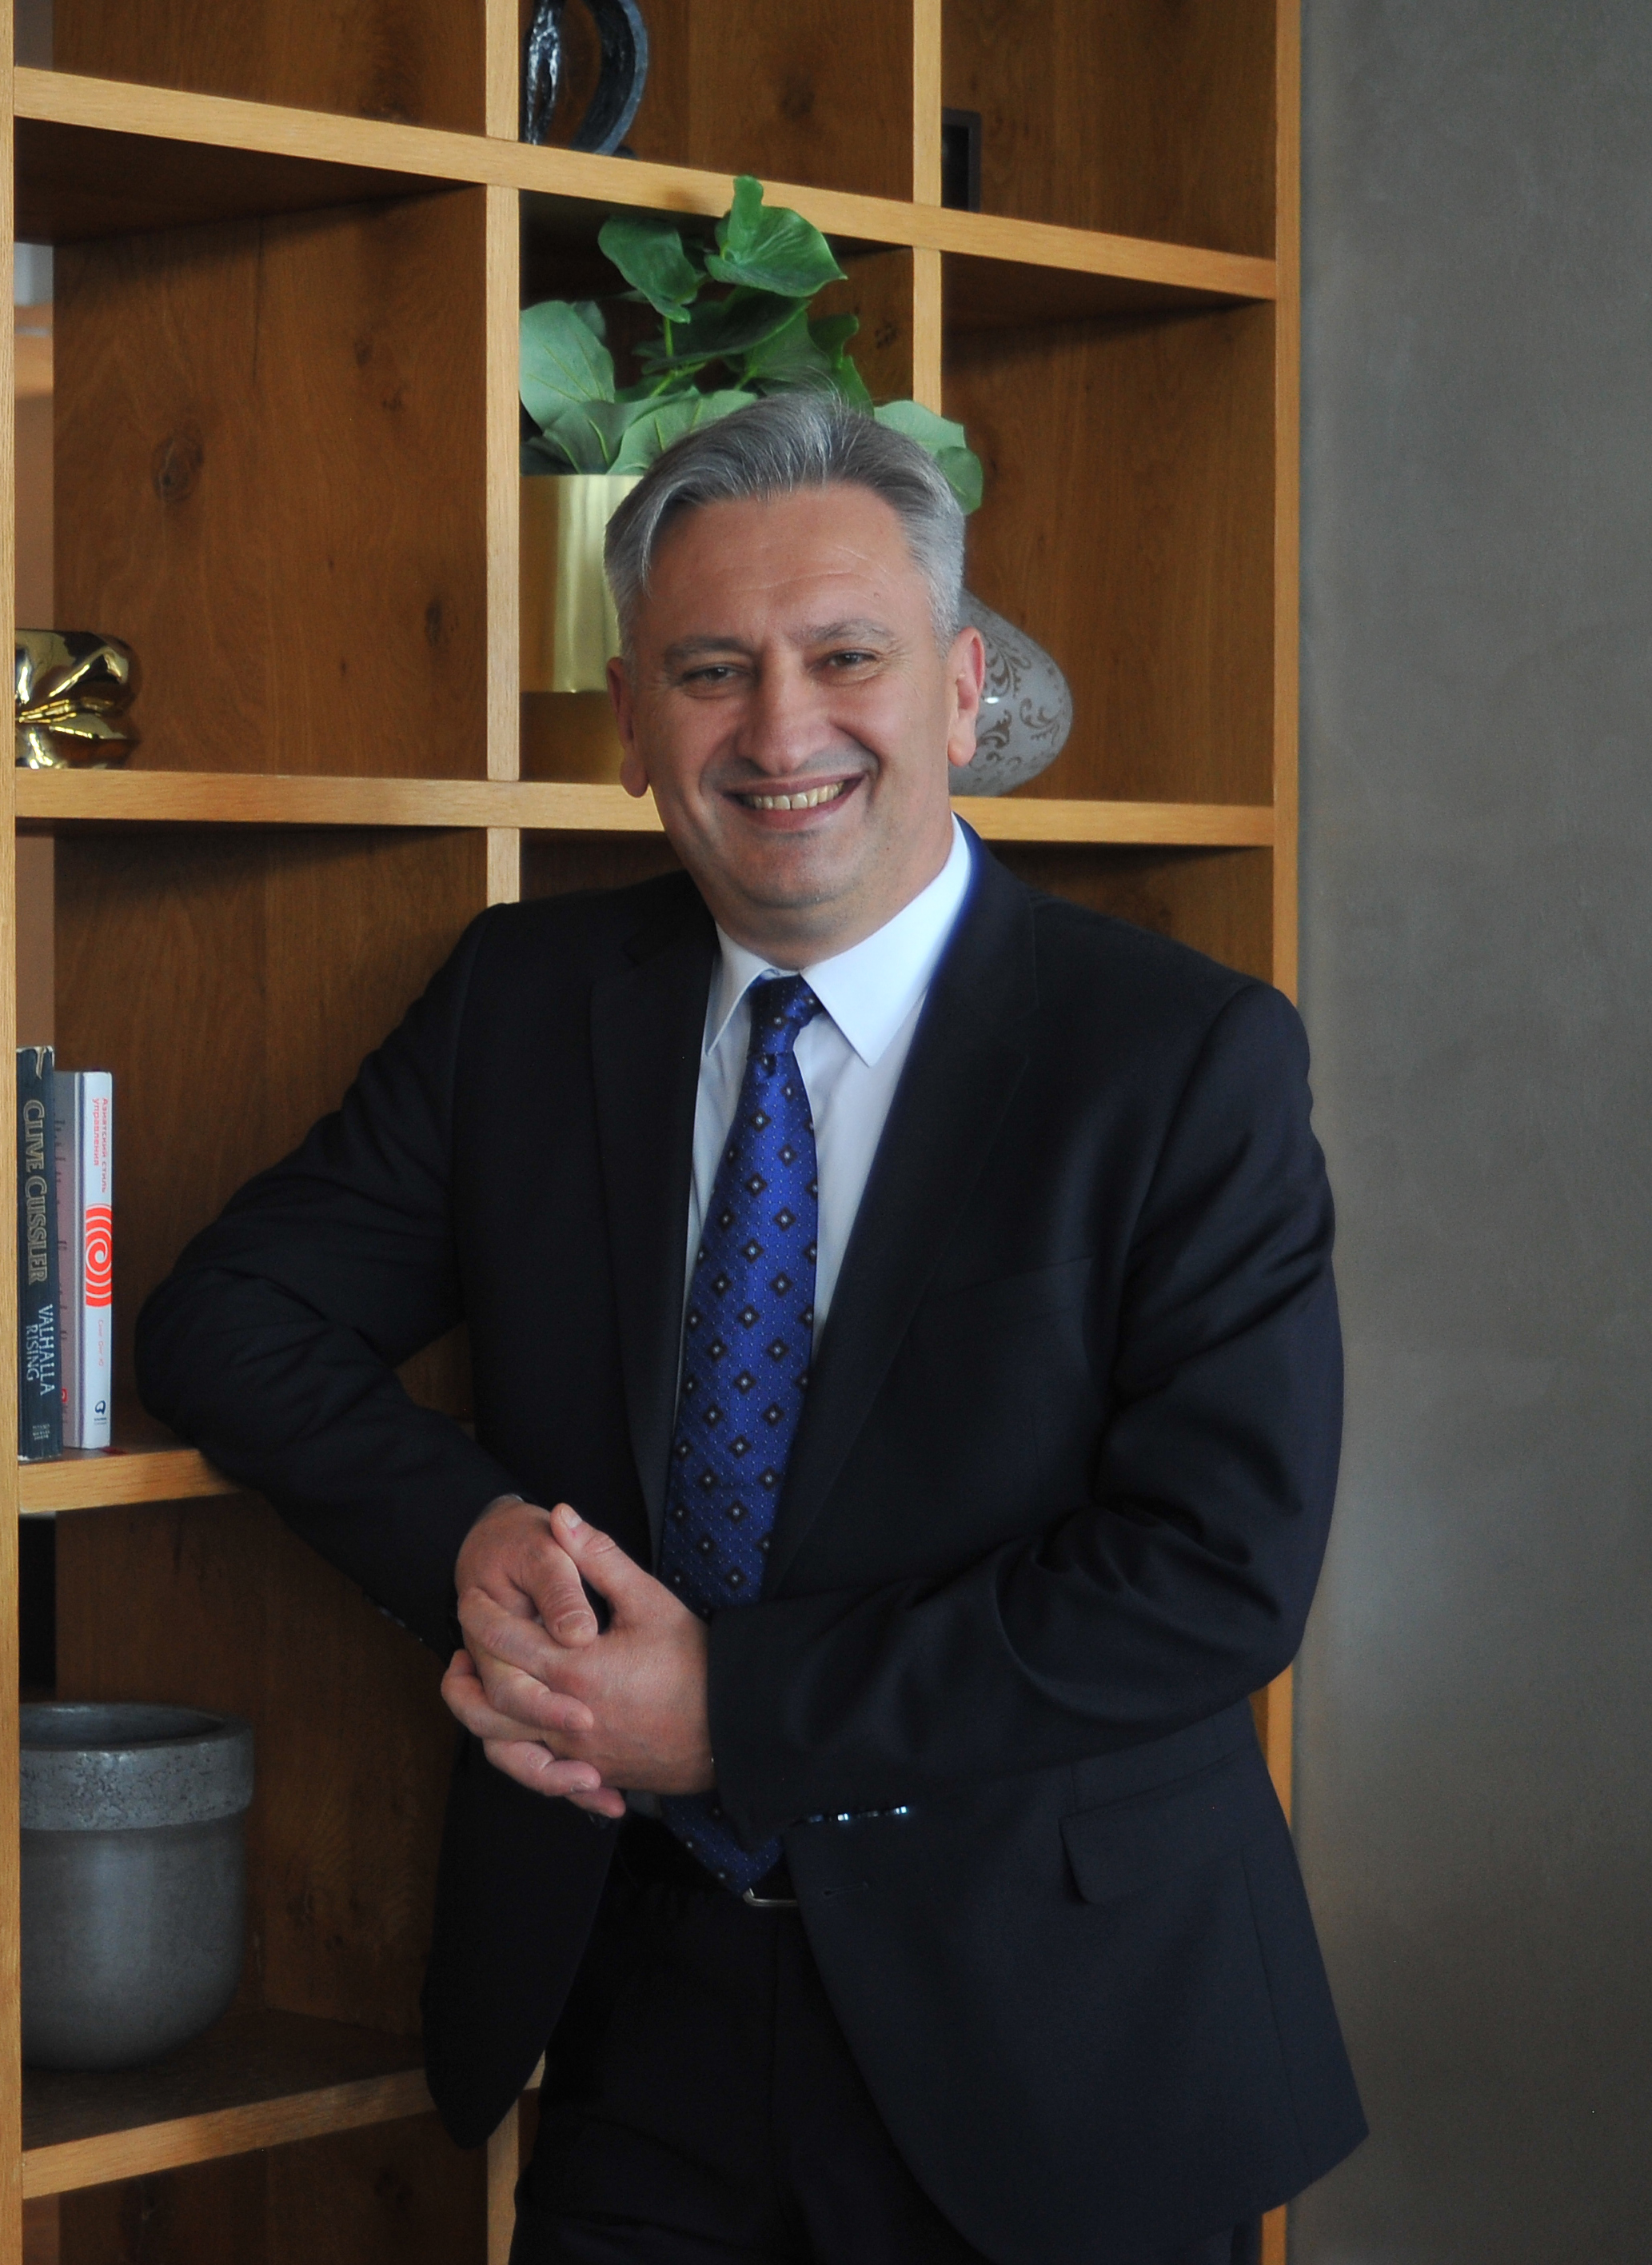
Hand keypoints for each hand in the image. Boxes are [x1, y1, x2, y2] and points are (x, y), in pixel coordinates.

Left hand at [443, 1502, 713, 1815]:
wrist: (736, 1726)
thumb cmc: (695, 1661)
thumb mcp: (649, 1599)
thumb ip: (598, 1557)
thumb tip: (561, 1515)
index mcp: (576, 1669)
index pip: (505, 1641)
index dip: (480, 1616)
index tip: (469, 1596)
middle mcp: (568, 1718)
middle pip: (489, 1703)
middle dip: (465, 1673)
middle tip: (458, 1645)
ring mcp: (579, 1754)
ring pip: (504, 1747)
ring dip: (479, 1717)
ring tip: (473, 1688)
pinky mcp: (594, 1773)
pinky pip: (539, 1776)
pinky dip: (519, 1760)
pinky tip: (517, 1737)